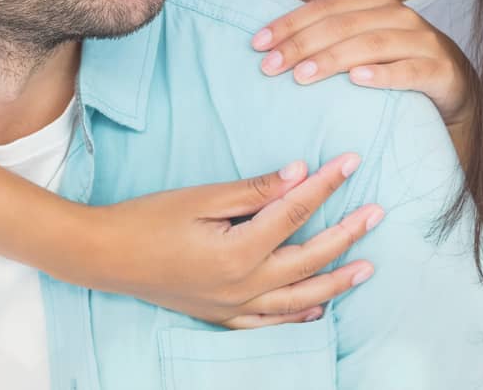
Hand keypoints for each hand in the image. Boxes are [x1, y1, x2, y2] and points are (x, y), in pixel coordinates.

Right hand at [86, 154, 384, 328]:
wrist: (106, 257)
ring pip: (298, 297)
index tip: (352, 161)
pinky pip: (270, 321)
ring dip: (334, 281)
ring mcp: (234, 306)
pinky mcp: (221, 315)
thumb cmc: (149, 219)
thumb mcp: (202, 197)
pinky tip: (316, 308)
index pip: (296, 211)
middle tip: (377, 213)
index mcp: (239, 251)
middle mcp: (243, 286)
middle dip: (347, 234)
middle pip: (309, 259)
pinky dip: (298, 315)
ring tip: (366, 268)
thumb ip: (254, 190)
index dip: (327, 185)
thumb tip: (299, 173)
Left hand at [253, 0, 477, 131]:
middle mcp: (399, 16)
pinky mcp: (440, 70)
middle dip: (302, 44)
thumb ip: (331, 1)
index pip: (326, 7)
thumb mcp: (364, 26)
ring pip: (372, 45)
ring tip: (301, 76)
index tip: (257, 43)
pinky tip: (357, 81)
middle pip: (344, 25)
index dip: (290, 22)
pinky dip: (383, 75)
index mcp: (376, 2)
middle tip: (270, 65)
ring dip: (333, 59)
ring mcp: (422, 42)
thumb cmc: (400, 54)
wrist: (454, 85)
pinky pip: (410, 71)